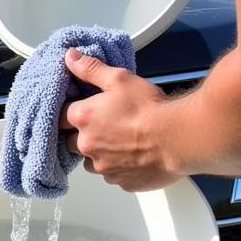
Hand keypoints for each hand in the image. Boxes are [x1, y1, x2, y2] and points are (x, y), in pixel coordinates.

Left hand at [59, 48, 179, 190]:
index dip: (72, 112)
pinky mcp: (120, 182)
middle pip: (71, 142)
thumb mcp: (120, 79)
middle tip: (104, 126)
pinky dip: (119, 167)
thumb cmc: (149, 107)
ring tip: (120, 142)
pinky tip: (133, 157)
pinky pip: (113, 175)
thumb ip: (91, 69)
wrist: (178, 138)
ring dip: (99, 153)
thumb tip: (70, 57)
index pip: (61, 117)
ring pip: (91, 162)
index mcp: (83, 119)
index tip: (84, 110)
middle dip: (82, 135)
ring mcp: (102, 168)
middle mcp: (86, 146)